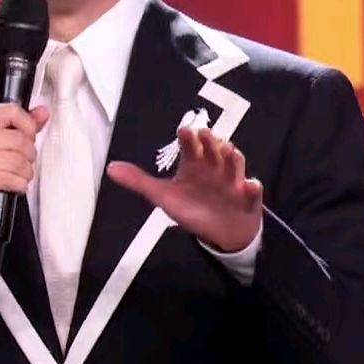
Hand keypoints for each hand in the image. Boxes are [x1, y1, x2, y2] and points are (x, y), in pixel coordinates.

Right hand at [0, 102, 51, 232]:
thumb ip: (19, 125)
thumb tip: (42, 112)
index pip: (11, 111)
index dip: (28, 126)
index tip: (28, 137)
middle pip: (18, 138)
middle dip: (29, 154)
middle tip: (23, 161)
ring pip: (17, 160)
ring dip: (25, 172)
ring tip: (19, 175)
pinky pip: (11, 178)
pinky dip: (19, 184)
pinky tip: (13, 185)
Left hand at [105, 126, 262, 251]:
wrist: (221, 231)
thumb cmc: (193, 207)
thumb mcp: (163, 196)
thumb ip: (139, 181)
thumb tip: (110, 168)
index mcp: (194, 164)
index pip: (191, 146)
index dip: (189, 138)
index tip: (184, 132)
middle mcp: (214, 168)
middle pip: (214, 150)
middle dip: (212, 143)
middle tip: (206, 136)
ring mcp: (232, 181)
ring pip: (235, 165)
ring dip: (233, 158)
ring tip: (229, 151)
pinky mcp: (247, 197)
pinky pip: (253, 191)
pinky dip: (252, 187)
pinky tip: (250, 185)